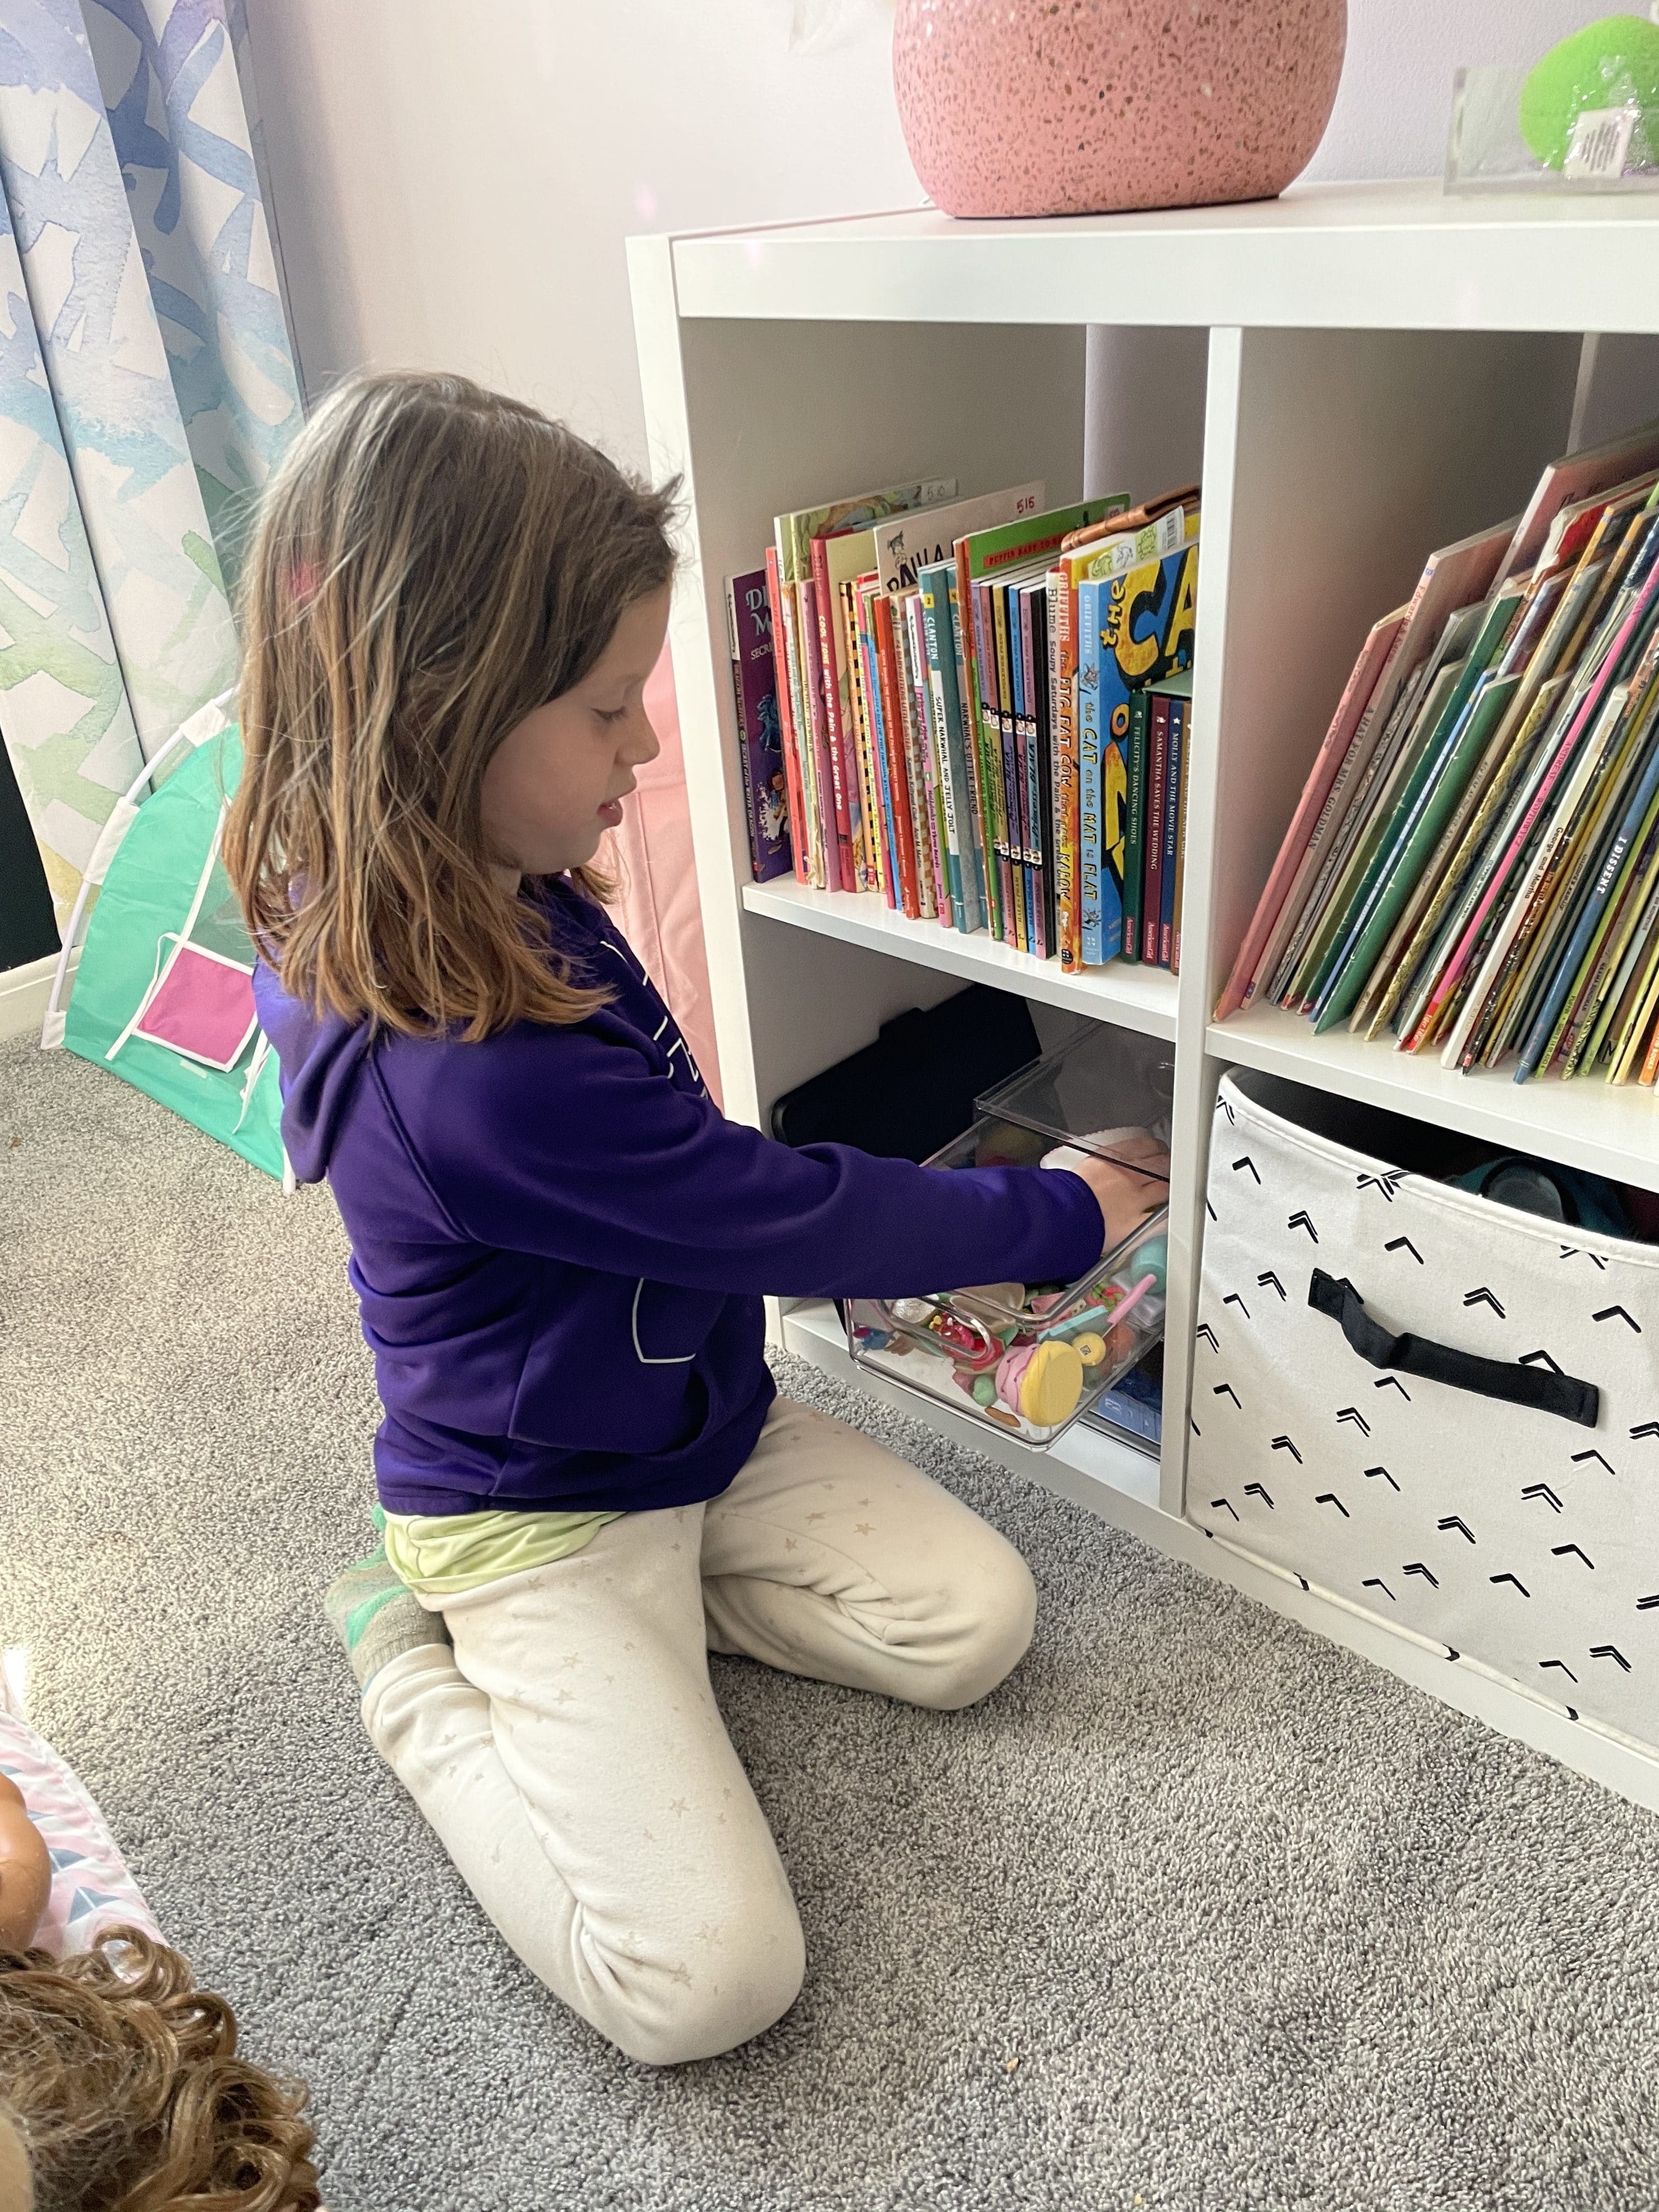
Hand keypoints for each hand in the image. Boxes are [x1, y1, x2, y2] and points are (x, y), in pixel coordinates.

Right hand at [1060, 1140, 1168, 1255]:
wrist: (1059, 1215)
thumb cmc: (1060, 1193)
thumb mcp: (1079, 1168)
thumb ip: (1096, 1166)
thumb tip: (1095, 1169)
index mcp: (1112, 1158)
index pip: (1144, 1145)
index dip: (1154, 1147)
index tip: (1156, 1150)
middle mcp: (1128, 1176)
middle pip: (1159, 1164)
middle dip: (1165, 1164)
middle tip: (1166, 1167)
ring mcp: (1135, 1200)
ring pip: (1164, 1188)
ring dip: (1167, 1187)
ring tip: (1167, 1189)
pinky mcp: (1136, 1223)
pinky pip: (1158, 1219)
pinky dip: (1163, 1216)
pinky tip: (1166, 1215)